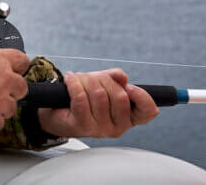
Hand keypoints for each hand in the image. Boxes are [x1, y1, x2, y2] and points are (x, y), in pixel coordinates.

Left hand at [36, 69, 158, 137]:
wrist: (57, 111)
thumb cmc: (85, 98)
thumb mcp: (104, 84)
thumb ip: (116, 79)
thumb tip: (122, 77)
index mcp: (128, 118)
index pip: (148, 111)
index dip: (142, 96)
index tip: (129, 86)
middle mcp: (117, 128)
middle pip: (120, 96)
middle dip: (104, 79)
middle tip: (92, 77)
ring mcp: (100, 129)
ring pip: (99, 94)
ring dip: (86, 79)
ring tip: (79, 79)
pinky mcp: (82, 126)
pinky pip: (81, 97)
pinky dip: (74, 83)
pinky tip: (70, 79)